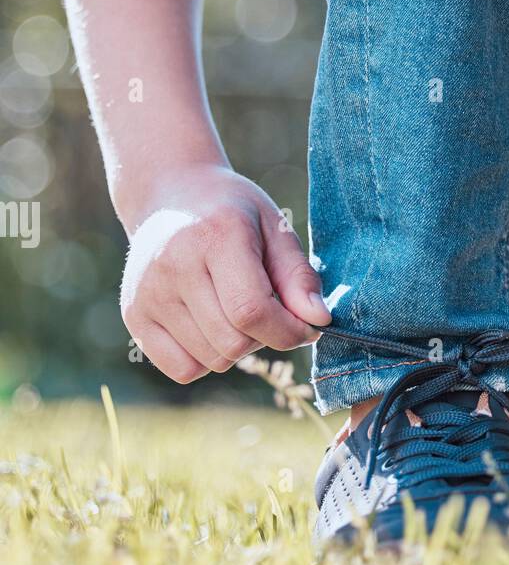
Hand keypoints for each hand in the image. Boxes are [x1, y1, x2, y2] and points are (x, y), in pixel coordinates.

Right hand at [120, 163, 329, 383]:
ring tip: (236, 309)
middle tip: (270, 310)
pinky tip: (211, 324)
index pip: (251, 311)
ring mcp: (147, 294)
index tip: (308, 326)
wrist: (171, 195)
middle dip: (266, 337)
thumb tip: (319, 320)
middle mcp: (174, 267)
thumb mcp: (275, 227)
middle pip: (233, 342)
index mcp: (215, 237)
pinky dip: (207, 358)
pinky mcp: (134, 315)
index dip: (288, 330)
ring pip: (212, 360)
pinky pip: (183, 370)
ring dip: (238, 347)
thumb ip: (299, 275)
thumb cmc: (233, 213)